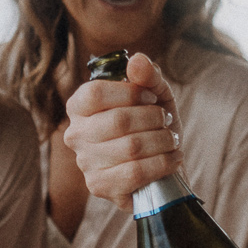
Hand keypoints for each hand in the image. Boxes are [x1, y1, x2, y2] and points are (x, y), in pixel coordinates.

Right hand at [65, 51, 180, 202]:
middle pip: (118, 121)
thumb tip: (137, 61)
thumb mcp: (156, 95)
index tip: (151, 98)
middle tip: (165, 122)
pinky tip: (172, 159)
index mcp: (80, 106)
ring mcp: (85, 163)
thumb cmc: (153, 127)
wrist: (164, 167)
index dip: (130, 93)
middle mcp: (76, 134)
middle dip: (153, 119)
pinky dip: (163, 163)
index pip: (94, 93)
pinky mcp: (99, 187)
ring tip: (171, 141)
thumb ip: (148, 74)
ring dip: (162, 142)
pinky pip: (135, 173)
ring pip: (131, 147)